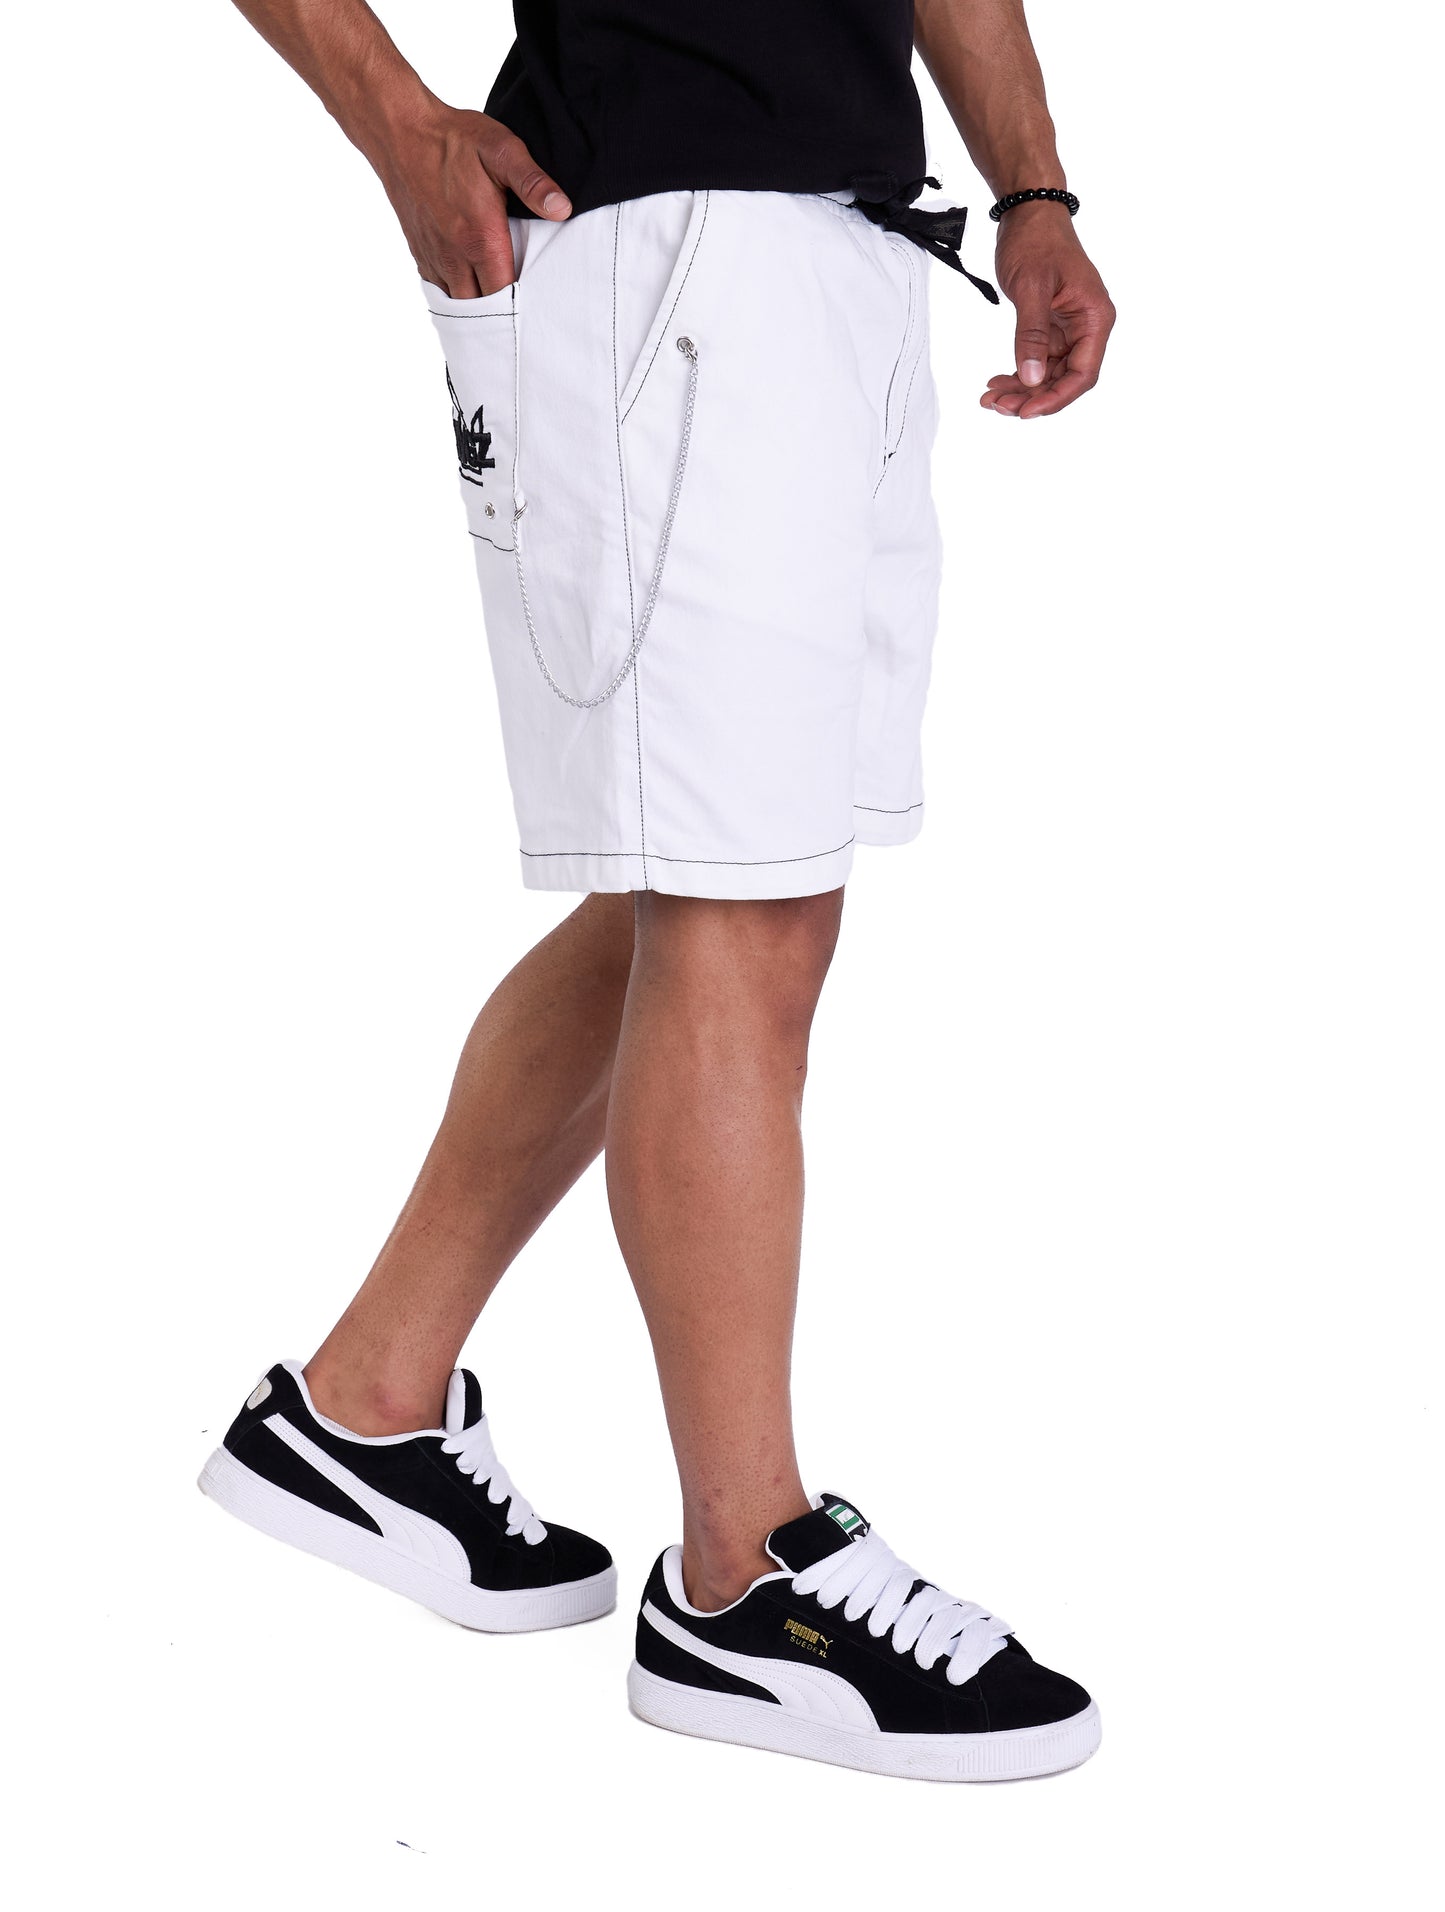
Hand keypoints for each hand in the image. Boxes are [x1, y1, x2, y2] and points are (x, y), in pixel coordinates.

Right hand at [369, 103, 570, 296]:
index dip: (523, 305)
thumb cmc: (453, 139)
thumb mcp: (501, 150)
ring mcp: (434, 256)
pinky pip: (439, 289)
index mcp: (481, 238)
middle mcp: (455, 256)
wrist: (400, 132)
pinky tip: (471, 288)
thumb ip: (532, 182)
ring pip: (459, 302)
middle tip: (524, 312)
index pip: (506, 295)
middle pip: (482, 308)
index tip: (539, 305)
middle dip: (502, 314)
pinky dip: (456, 294)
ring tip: (499, 307)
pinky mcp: (420, 252)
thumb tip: (562, 208)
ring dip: (478, 307)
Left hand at [981, 203, 1114, 419]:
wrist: (1029, 213)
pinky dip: (1019, 373)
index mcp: (1095, 318)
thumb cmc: (1037, 241)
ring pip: (1049, 374)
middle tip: (997, 405)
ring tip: (991, 397)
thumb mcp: (1032, 288)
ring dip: (1022, 389)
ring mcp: (1069, 329)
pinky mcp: (1051, 327)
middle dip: (1032, 397)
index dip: (1056, 398)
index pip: (1083, 373)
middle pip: (1065, 379)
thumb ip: (1032, 336)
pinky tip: (997, 381)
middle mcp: (1087, 327)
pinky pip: (1038, 360)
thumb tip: (1032, 378)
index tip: (1026, 411)